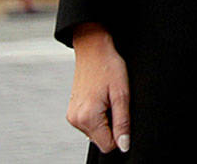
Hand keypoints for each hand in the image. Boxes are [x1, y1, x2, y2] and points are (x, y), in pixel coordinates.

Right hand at [66, 23, 130, 153]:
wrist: (93, 50)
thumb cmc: (109, 67)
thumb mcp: (122, 94)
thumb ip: (122, 122)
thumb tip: (124, 145)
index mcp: (87, 118)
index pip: (107, 145)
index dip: (120, 135)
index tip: (123, 116)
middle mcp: (76, 120)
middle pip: (101, 140)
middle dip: (113, 126)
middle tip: (116, 103)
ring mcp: (72, 116)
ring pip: (96, 132)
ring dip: (106, 120)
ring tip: (108, 99)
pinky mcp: (73, 111)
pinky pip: (90, 123)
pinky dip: (99, 115)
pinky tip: (102, 98)